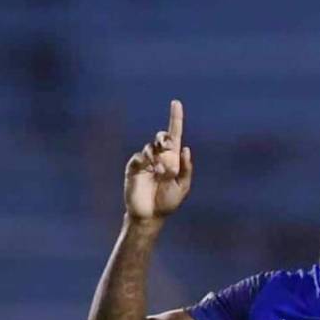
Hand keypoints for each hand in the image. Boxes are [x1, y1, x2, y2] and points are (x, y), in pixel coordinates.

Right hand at [124, 100, 193, 219]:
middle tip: (167, 148)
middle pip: (161, 137)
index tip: (176, 102)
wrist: (150, 216)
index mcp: (173, 159)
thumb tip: (185, 148)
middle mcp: (159, 157)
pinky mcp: (133, 167)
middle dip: (165, 139)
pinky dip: (147, 162)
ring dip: (158, 158)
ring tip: (161, 173)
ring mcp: (145, 161)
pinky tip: (151, 172)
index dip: (176, 119)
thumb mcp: (182, 187)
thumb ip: (185, 169)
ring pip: (151, 147)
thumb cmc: (167, 203)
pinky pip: (140, 156)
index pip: (174, 135)